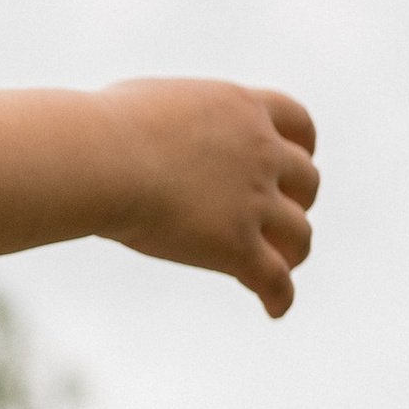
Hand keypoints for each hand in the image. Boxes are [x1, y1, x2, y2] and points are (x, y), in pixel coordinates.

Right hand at [101, 80, 317, 316]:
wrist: (101, 159)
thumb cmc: (103, 126)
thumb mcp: (155, 100)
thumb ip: (175, 117)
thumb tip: (149, 133)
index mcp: (242, 109)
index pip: (297, 122)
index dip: (302, 145)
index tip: (297, 158)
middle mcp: (261, 152)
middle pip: (307, 179)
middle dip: (297, 199)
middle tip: (276, 216)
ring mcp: (254, 201)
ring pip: (299, 234)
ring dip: (293, 250)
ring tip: (280, 264)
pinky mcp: (237, 246)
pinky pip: (274, 279)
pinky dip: (279, 296)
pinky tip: (273, 308)